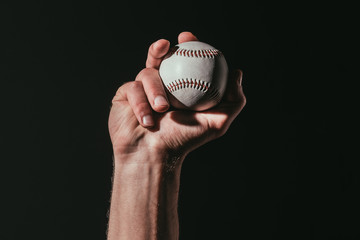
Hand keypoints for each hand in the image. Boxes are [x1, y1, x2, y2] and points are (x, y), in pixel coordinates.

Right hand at [108, 32, 245, 162]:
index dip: (186, 44)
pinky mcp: (125, 95)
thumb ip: (233, 100)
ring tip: (162, 109)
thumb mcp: (216, 122)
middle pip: (159, 57)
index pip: (183, 60)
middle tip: (166, 46)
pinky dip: (141, 104)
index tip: (189, 37)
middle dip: (160, 47)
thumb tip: (237, 73)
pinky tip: (147, 120)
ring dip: (155, 89)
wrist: (153, 156)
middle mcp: (161, 85)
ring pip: (146, 73)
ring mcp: (141, 89)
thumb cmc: (184, 140)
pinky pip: (132, 88)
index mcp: (180, 86)